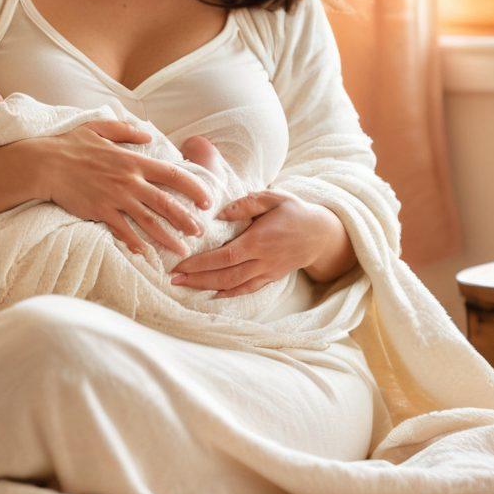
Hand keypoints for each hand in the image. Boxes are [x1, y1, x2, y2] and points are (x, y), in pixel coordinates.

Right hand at [35, 120, 212, 256]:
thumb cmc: (70, 144)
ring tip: (182, 249)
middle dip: (186, 219)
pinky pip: (122, 231)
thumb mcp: (99, 127)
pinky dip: (135, 243)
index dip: (193, 187)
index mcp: (132, 160)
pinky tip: (146, 253)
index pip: (172, 174)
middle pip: (165, 202)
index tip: (207, 199)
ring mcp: (114, 198)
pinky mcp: (99, 212)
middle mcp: (128, 181)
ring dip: (167, 236)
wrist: (44, 164)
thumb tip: (147, 135)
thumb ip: (126, 131)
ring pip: (148, 221)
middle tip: (200, 232)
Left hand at [168, 190, 330, 297]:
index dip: (201, 264)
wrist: (321, 234)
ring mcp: (267, 271)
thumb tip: (219, 213)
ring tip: (184, 286)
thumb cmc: (294, 211)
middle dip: (197, 279)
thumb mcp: (273, 198)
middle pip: (225, 275)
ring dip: (207, 288)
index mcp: (259, 240)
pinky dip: (229, 294)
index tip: (180, 264)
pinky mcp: (271, 278)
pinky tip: (212, 295)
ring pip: (234, 285)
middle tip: (172, 279)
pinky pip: (247, 290)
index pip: (225, 256)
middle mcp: (262, 260)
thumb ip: (246, 204)